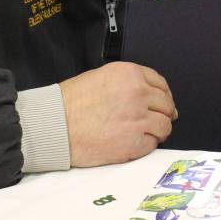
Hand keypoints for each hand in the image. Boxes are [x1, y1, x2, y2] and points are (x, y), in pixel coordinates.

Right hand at [59, 61, 176, 166]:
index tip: (163, 104)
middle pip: (166, 105)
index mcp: (130, 74)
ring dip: (158, 131)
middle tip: (156, 122)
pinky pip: (152, 145)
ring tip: (145, 134)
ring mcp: (137, 119)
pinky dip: (146, 145)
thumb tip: (153, 95)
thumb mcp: (102, 77)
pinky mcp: (133, 143)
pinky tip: (132, 143)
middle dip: (164, 114)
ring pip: (164, 126)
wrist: (53, 126)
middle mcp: (138, 94)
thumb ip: (128, 82)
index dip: (164, 96)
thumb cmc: (71, 101)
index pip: (161, 84)